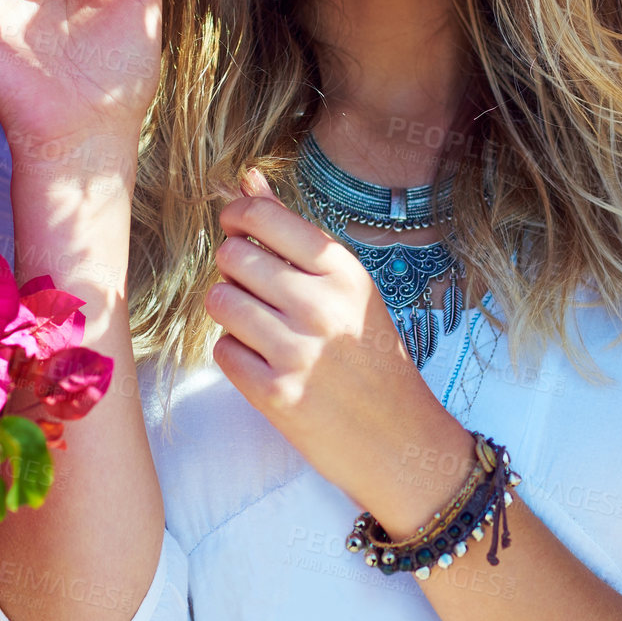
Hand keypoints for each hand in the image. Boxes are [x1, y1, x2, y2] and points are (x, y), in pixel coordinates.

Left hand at [204, 167, 471, 518]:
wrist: (401, 441)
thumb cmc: (371, 356)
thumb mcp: (347, 288)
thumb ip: (292, 234)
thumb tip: (246, 179)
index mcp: (343, 272)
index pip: (262, 217)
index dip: (236, 217)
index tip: (235, 229)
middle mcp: (322, 305)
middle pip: (232, 257)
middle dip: (233, 270)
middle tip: (255, 290)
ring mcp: (298, 351)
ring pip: (220, 302)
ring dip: (230, 313)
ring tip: (260, 328)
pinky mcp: (275, 394)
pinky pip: (222, 350)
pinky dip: (235, 354)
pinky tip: (264, 363)